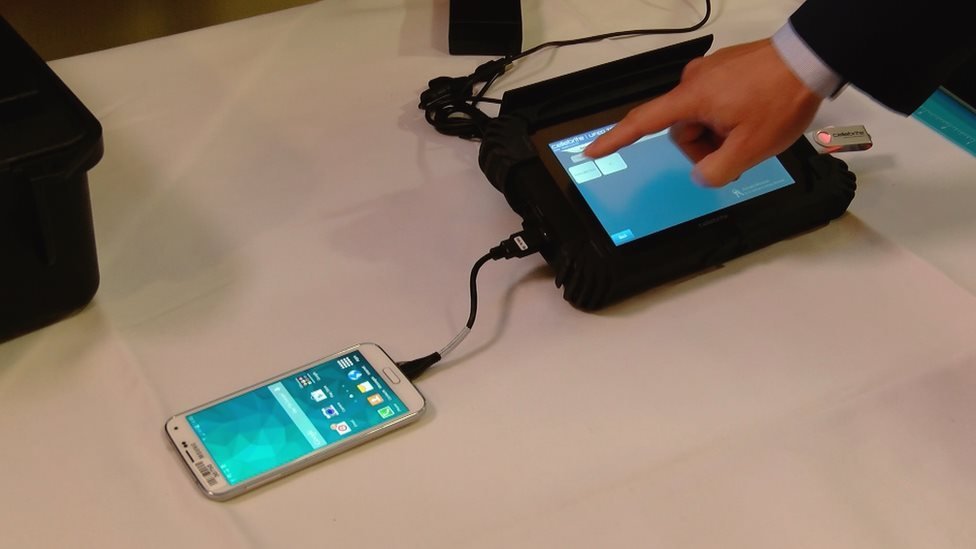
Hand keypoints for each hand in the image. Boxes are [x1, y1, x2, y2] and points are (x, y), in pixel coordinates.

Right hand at [584, 39, 822, 186]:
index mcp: (692, 99)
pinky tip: (753, 116)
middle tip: (736, 149)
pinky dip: (728, 116)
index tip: (592, 149)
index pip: (642, 123)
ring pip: (700, 118)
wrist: (809, 60)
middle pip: (681, 129)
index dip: (615, 139)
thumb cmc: (780, 98)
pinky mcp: (725, 69)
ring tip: (749, 130)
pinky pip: (715, 102)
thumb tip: (700, 175)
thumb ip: (717, 170)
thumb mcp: (750, 148)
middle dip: (704, 146)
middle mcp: (694, 81)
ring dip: (718, 132)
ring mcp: (710, 72)